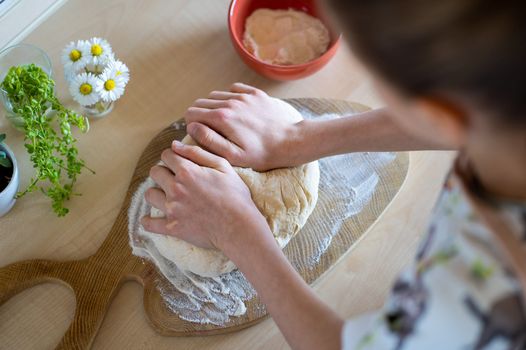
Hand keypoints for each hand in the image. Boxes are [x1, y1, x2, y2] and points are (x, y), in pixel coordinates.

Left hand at [141, 141, 269, 250]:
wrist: (238, 226)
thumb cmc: (235, 195)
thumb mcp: (223, 167)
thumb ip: (197, 153)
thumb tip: (175, 144)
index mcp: (187, 172)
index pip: (166, 155)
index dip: (173, 157)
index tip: (179, 163)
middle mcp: (176, 188)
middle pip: (155, 172)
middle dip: (163, 172)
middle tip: (174, 179)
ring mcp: (172, 209)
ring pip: (149, 194)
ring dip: (157, 193)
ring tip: (167, 196)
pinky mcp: (172, 227)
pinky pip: (149, 224)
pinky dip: (149, 221)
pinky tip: (152, 219)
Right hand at [184, 83, 303, 170]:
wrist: (291, 142)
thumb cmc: (261, 154)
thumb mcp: (233, 156)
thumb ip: (209, 140)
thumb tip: (192, 127)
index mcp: (222, 118)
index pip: (192, 112)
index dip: (191, 124)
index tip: (199, 134)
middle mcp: (231, 102)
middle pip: (201, 102)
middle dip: (200, 115)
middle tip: (209, 129)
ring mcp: (244, 95)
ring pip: (216, 95)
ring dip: (214, 107)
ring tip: (223, 122)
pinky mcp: (255, 93)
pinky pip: (233, 89)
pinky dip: (230, 98)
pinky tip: (236, 111)